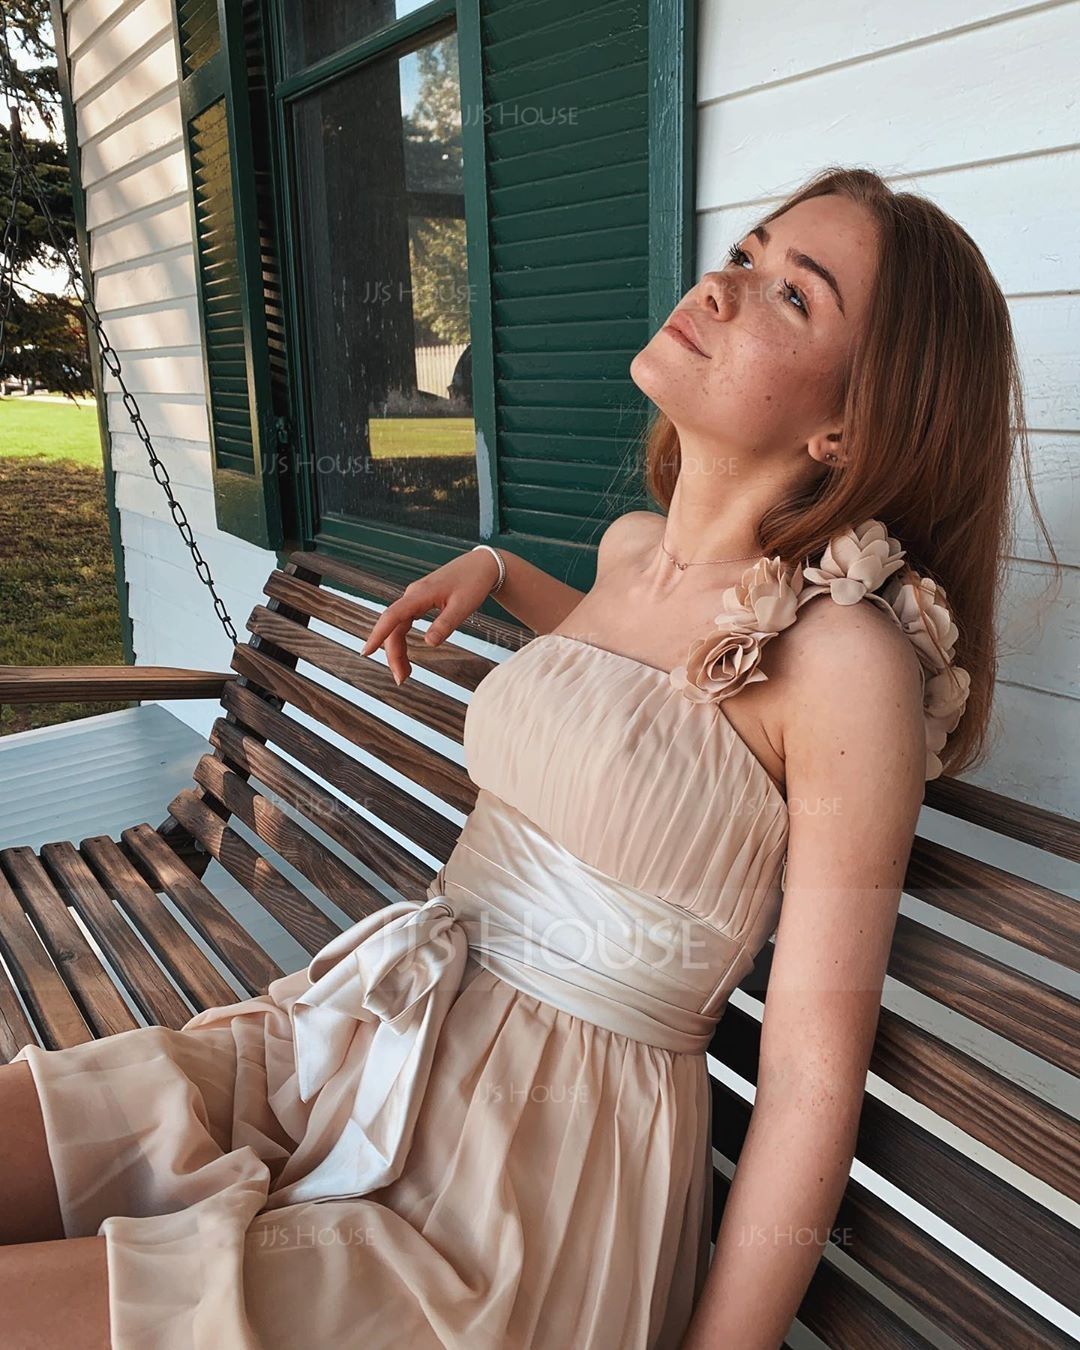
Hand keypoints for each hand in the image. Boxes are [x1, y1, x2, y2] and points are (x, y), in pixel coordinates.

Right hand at [361, 548, 501, 684]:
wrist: (482, 564)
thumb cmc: (474, 582)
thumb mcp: (464, 606)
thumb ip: (445, 624)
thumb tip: (429, 643)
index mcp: (420, 595)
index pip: (392, 616)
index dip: (377, 635)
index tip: (366, 652)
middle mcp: (412, 595)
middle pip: (393, 627)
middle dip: (393, 654)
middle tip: (401, 680)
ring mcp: (415, 598)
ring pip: (398, 627)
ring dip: (397, 650)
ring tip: (404, 674)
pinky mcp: (420, 601)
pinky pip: (405, 623)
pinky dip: (404, 641)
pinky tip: (406, 655)